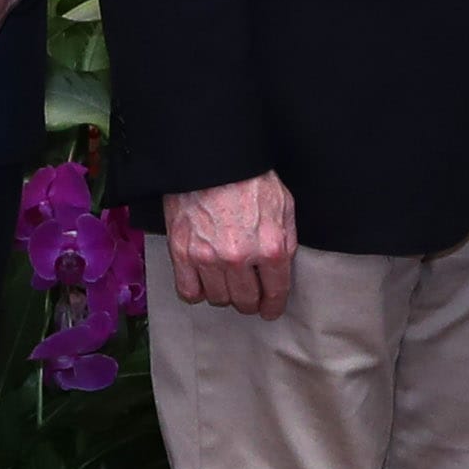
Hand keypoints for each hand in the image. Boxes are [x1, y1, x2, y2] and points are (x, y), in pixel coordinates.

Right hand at [166, 169, 300, 318]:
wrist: (212, 158)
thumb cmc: (249, 176)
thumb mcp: (284, 204)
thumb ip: (286, 239)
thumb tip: (283, 267)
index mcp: (270, 246)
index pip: (275, 293)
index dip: (273, 306)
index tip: (270, 310)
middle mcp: (239, 258)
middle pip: (245, 302)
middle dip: (250, 301)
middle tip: (249, 295)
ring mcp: (208, 257)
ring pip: (219, 299)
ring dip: (225, 294)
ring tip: (227, 282)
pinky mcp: (182, 252)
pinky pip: (189, 292)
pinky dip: (197, 291)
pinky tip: (204, 281)